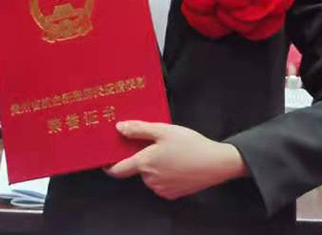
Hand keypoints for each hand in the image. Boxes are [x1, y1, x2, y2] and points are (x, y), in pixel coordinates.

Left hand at [105, 122, 247, 200]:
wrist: (216, 163)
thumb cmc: (189, 144)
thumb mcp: (163, 130)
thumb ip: (139, 129)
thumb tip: (118, 128)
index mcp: (144, 163)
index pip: (118, 170)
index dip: (109, 165)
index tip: (105, 159)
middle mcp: (150, 180)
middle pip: (137, 169)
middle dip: (142, 158)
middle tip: (154, 144)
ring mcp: (161, 189)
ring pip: (150, 176)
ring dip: (154, 166)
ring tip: (170, 152)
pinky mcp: (173, 194)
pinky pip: (161, 183)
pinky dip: (164, 174)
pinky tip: (177, 163)